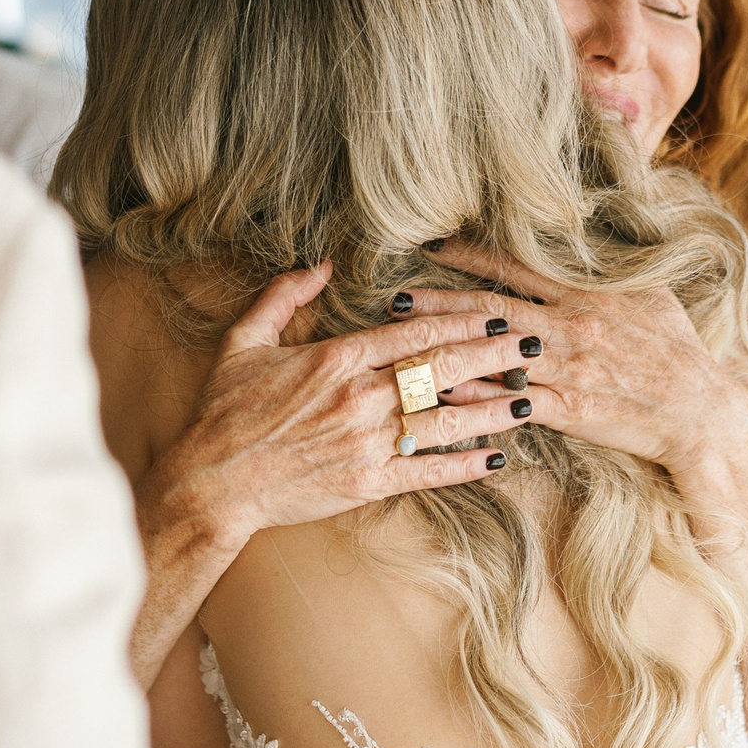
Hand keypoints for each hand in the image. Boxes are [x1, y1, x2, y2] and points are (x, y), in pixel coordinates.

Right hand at [138, 263, 539, 553]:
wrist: (213, 482)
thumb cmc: (225, 412)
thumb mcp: (243, 341)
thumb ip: (284, 297)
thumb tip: (321, 264)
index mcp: (335, 358)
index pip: (414, 332)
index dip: (462, 320)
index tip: (497, 313)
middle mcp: (358, 397)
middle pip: (440, 369)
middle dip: (493, 355)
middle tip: (533, 344)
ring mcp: (366, 442)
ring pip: (443, 420)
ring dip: (491, 410)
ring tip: (529, 400)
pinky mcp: (367, 482)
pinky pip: (428, 472)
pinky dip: (465, 465)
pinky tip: (496, 458)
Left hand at [405, 240, 747, 475]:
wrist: (699, 410)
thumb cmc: (676, 350)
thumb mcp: (651, 294)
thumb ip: (611, 271)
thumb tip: (588, 242)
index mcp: (585, 294)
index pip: (515, 266)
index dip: (470, 255)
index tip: (435, 245)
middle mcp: (567, 326)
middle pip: (487, 309)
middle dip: (437, 301)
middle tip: (395, 295)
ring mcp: (563, 368)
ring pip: (489, 355)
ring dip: (442, 349)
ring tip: (402, 346)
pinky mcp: (565, 408)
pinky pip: (506, 401)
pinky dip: (472, 397)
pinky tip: (438, 393)